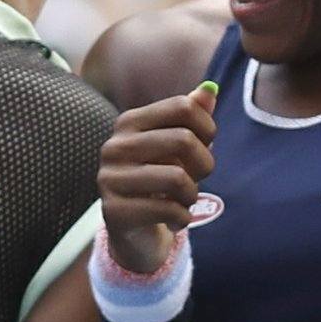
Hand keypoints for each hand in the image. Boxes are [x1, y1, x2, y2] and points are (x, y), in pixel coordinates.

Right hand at [98, 82, 217, 274]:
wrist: (135, 233)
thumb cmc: (159, 183)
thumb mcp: (177, 148)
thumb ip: (191, 116)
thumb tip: (210, 89)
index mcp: (129, 122)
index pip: (183, 107)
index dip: (208, 129)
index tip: (205, 147)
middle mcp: (114, 146)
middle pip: (184, 140)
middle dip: (204, 165)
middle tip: (197, 180)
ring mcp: (110, 179)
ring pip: (178, 178)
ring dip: (192, 195)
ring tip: (184, 202)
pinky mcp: (114, 212)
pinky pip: (169, 209)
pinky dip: (183, 218)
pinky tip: (174, 220)